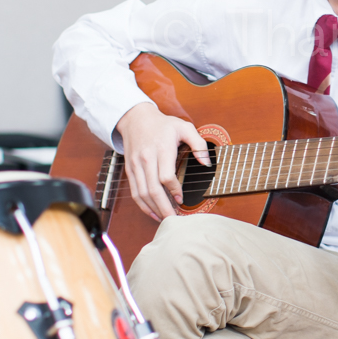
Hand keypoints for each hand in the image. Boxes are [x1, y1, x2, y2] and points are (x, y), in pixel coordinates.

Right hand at [116, 101, 209, 221]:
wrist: (135, 118)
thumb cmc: (162, 124)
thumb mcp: (184, 127)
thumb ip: (198, 144)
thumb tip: (207, 163)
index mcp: (161, 149)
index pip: (165, 175)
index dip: (174, 189)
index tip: (181, 199)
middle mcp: (146, 158)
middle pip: (153, 189)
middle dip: (164, 207)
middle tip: (174, 219)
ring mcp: (136, 166)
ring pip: (142, 193)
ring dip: (153, 209)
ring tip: (165, 218)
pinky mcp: (130, 170)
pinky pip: (135, 192)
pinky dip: (143, 205)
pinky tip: (152, 212)